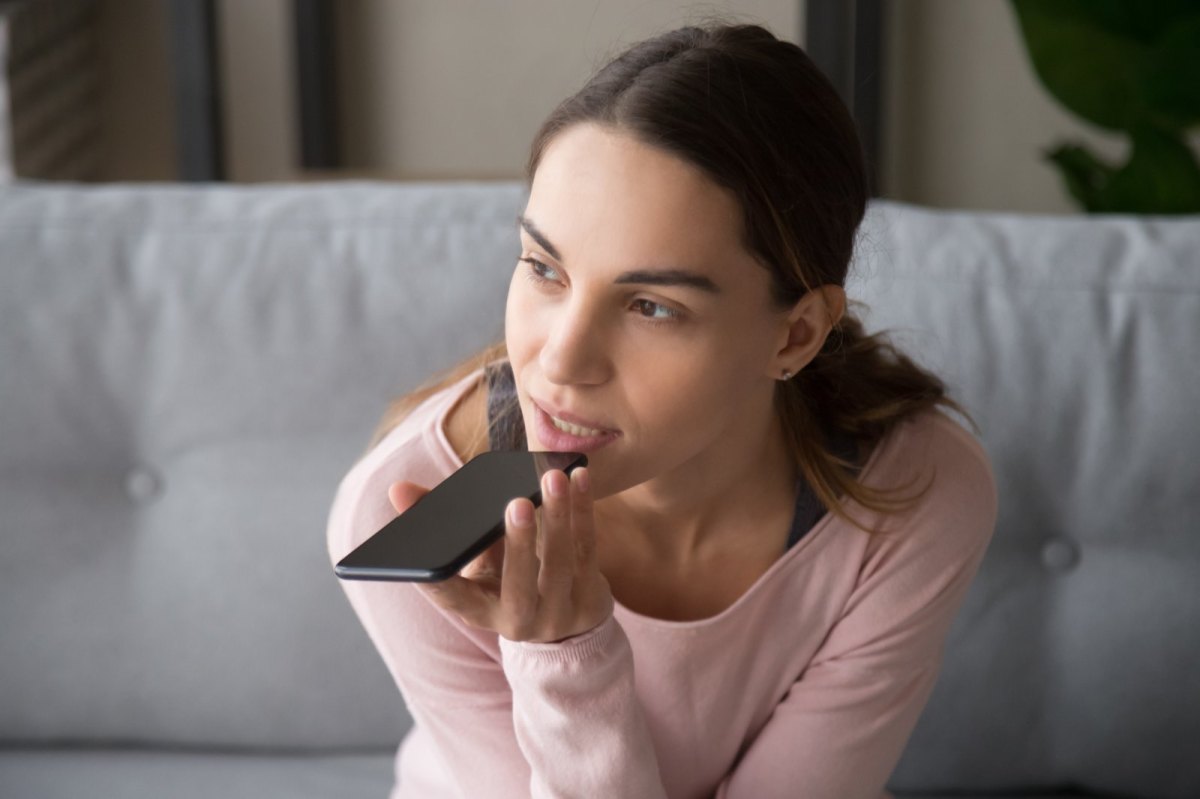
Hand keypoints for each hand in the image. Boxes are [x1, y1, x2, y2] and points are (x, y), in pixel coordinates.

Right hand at [387, 467, 613, 643]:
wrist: (566, 624)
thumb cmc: (509, 580)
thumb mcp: (476, 563)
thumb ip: (445, 525)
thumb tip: (399, 489)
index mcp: (479, 612)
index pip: (452, 600)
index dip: (435, 584)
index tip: (423, 558)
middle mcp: (519, 620)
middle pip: (518, 584)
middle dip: (517, 543)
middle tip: (514, 502)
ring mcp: (558, 613)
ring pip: (559, 564)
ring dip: (557, 517)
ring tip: (553, 478)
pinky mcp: (591, 599)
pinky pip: (586, 549)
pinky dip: (582, 511)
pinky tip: (579, 478)